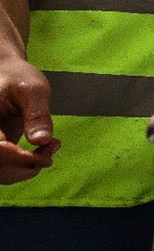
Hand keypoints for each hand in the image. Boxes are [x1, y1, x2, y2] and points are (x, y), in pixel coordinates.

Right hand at [0, 56, 58, 183]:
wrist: (9, 76)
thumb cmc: (18, 78)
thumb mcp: (33, 90)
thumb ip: (37, 115)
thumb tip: (42, 140)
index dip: (20, 157)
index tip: (48, 149)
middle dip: (28, 165)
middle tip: (53, 147)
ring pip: (1, 174)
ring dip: (28, 169)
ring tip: (51, 147)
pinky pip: (6, 171)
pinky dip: (26, 167)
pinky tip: (44, 149)